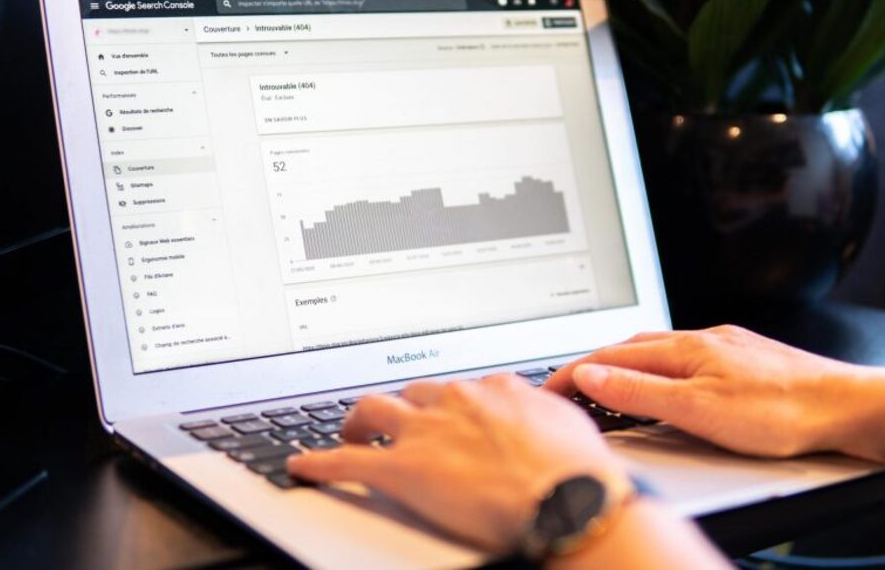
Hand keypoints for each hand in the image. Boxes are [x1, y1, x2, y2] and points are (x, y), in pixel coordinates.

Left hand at [286, 374, 627, 552]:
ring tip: (350, 430)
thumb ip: (547, 416)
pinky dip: (320, 462)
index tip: (447, 412)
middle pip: (414, 391)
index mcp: (496, 390)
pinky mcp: (402, 468)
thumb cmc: (579, 472)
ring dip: (358, 420)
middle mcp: (457, 401)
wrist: (569, 498)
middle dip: (402, 405)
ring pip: (374, 409)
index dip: (450, 402)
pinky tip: (305, 466)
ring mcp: (427, 431)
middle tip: (395, 420)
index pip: (463, 387)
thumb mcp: (571, 427)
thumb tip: (551, 420)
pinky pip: (347, 459)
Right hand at [543, 326, 869, 457]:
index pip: (609, 357)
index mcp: (684, 350)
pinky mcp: (743, 360)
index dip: (573, 372)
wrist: (847, 407)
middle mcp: (700, 340)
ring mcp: (723, 348)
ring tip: (606, 386)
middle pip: (629, 348)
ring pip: (657, 351)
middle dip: (593, 365)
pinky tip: (666, 384)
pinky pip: (683, 359)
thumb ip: (641, 393)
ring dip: (624, 366)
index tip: (547, 387)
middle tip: (567, 387)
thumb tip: (593, 377)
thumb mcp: (699, 410)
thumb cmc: (783, 411)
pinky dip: (656, 371)